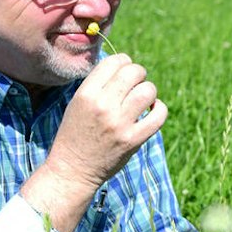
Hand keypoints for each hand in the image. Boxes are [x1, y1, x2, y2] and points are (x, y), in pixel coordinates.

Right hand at [22, 53, 164, 231]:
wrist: (72, 170)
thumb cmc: (75, 134)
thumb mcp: (77, 103)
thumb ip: (98, 84)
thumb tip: (125, 65)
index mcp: (86, 94)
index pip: (114, 61)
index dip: (124, 61)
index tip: (124, 70)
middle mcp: (103, 106)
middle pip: (133, 72)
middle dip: (138, 74)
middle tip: (135, 84)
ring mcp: (119, 123)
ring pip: (148, 90)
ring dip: (149, 91)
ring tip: (142, 99)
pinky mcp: (133, 140)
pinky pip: (159, 115)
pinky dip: (159, 109)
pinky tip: (151, 111)